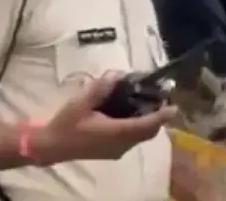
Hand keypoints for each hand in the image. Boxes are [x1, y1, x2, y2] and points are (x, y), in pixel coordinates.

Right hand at [33, 74, 177, 164]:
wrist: (52, 146)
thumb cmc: (66, 124)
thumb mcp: (80, 102)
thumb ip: (100, 88)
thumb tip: (116, 75)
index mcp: (115, 132)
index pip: (146, 124)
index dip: (161, 116)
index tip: (174, 107)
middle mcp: (121, 144)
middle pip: (148, 133)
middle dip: (157, 118)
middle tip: (159, 99)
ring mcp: (117, 150)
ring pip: (141, 137)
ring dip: (148, 123)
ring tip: (146, 103)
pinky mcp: (112, 151)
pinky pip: (132, 139)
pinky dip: (138, 127)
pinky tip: (129, 113)